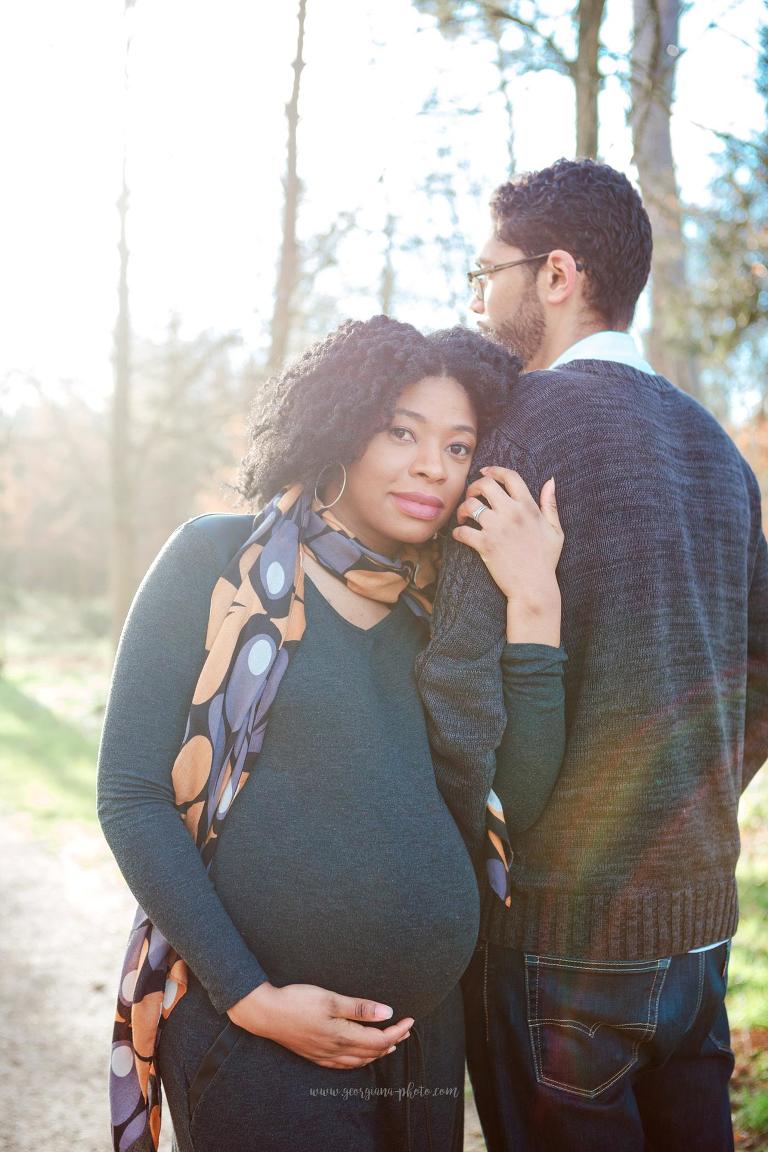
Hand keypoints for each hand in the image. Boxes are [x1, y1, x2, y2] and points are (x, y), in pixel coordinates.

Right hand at [227, 982, 413, 1068]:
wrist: (267, 1014)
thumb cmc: (298, 1002)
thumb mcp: (332, 999)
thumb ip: (360, 1008)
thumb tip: (387, 1012)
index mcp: (343, 1036)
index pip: (379, 1039)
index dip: (397, 1031)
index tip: (410, 1021)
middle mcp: (336, 1050)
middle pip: (372, 1052)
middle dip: (392, 1041)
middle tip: (404, 1029)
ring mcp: (325, 1055)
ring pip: (359, 1061)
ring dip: (377, 1053)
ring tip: (389, 1043)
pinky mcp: (315, 1056)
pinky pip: (344, 1065)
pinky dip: (359, 1060)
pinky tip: (359, 1056)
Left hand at [453, 467, 562, 644]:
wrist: (533, 587)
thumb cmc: (545, 559)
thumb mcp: (555, 530)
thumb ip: (550, 504)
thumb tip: (550, 481)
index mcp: (528, 507)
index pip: (510, 476)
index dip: (495, 470)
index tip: (485, 472)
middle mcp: (512, 513)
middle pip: (485, 485)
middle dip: (474, 486)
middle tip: (471, 495)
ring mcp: (497, 528)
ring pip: (470, 505)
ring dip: (462, 508)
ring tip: (463, 516)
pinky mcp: (485, 545)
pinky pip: (462, 531)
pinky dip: (457, 532)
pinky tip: (460, 535)